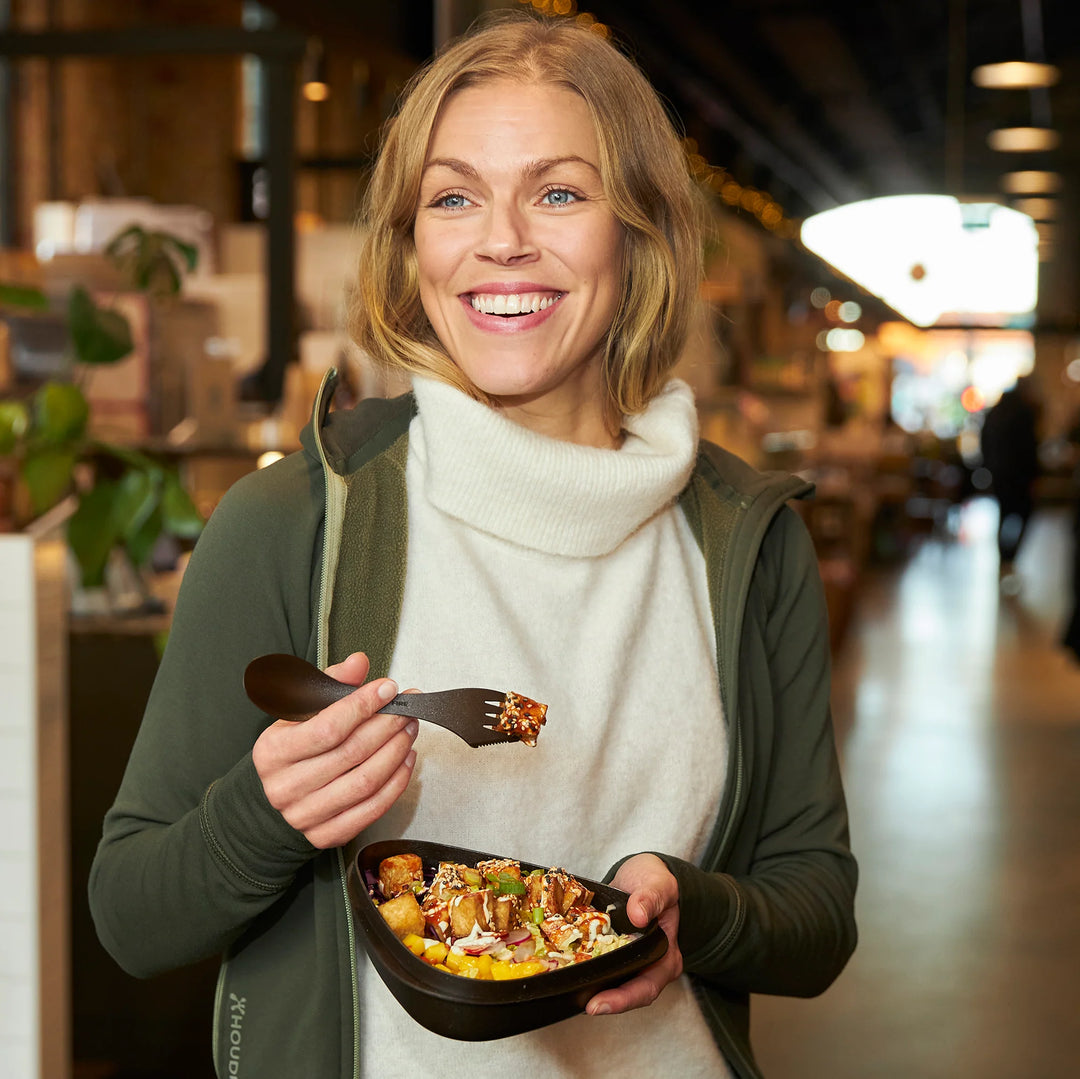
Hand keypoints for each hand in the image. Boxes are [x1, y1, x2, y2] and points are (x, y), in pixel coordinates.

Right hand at [252, 652, 417, 847]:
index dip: (363, 706)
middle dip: (388, 726)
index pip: (327, 728)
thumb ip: (330, 684)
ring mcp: (305, 815)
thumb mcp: (299, 712)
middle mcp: (286, 787)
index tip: (388, 688)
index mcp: (273, 751)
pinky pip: (372, 809)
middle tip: (408, 708)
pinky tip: (407, 760)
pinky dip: (397, 783)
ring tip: (409, 730)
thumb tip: (358, 662)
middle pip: (351, 754)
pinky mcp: (326, 835)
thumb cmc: (292, 748)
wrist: (274, 798)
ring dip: (396, 752)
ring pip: (365, 782)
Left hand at [585, 854, 682, 1015]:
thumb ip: (651, 897)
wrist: (641, 873)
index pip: (647, 987)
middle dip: (606, 1001)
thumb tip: (638, 915)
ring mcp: (629, 960)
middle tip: (584, 1005)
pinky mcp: (612, 952)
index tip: (599, 1003)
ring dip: (592, 987)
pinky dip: (584, 968)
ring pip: (611, 982)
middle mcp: (648, 964)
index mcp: (666, 955)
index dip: (623, 999)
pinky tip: (566, 967)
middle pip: (628, 992)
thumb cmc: (655, 879)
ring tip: (569, 990)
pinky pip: (599, 964)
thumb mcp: (659, 883)